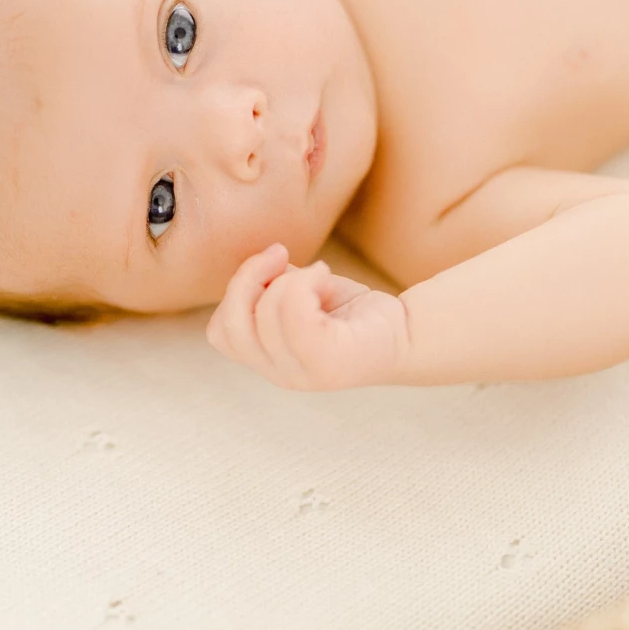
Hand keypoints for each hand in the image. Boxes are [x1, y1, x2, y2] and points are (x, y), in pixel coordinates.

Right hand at [205, 243, 410, 391]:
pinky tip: (325, 276)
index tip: (269, 265)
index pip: (221, 332)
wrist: (407, 331)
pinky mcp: (328, 362)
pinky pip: (294, 315)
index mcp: (268, 361)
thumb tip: (264, 264)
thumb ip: (271, 284)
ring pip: (264, 315)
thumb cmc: (351, 311)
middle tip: (281, 254)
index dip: (235, 291)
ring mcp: (304, 374)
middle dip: (248, 278)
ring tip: (317, 273)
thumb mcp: (298, 293)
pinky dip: (305, 282)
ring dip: (288, 278)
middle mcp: (281, 375)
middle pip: (231, 325)